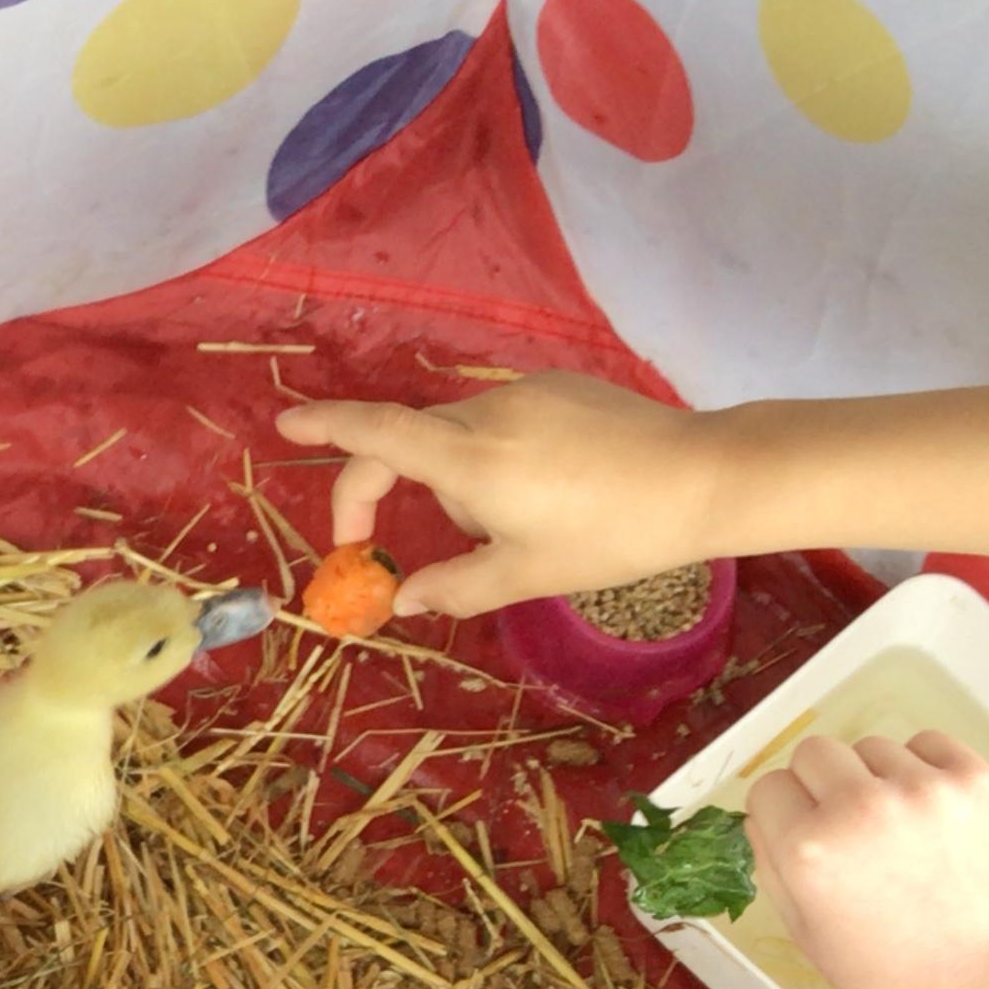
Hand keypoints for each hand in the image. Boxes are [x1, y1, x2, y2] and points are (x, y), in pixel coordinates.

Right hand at [274, 372, 723, 616]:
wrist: (702, 478)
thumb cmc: (611, 535)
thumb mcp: (526, 575)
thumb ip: (454, 587)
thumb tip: (403, 602)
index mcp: (470, 457)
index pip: (377, 435)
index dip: (325, 428)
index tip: (286, 423)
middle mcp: (488, 410)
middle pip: (415, 444)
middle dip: (405, 496)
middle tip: (413, 553)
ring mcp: (526, 391)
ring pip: (463, 438)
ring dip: (463, 484)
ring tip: (524, 527)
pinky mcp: (560, 386)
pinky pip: (504, 423)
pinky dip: (501, 460)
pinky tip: (554, 494)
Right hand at [744, 731, 988, 988]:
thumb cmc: (892, 972)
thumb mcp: (807, 935)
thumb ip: (772, 868)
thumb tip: (764, 814)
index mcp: (808, 853)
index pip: (768, 788)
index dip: (782, 812)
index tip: (802, 831)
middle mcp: (858, 809)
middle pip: (813, 751)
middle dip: (821, 784)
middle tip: (848, 826)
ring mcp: (921, 789)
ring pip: (871, 747)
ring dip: (875, 778)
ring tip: (898, 829)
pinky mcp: (973, 781)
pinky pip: (927, 744)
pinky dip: (923, 769)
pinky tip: (930, 813)